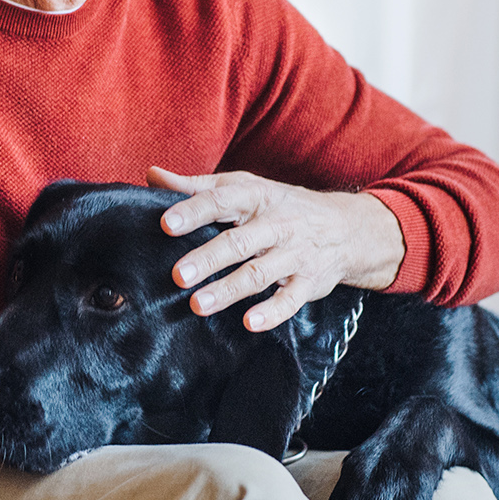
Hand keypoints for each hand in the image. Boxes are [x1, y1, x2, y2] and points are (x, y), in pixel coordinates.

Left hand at [148, 167, 404, 331]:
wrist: (346, 228)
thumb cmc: (280, 206)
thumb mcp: (244, 188)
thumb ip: (197, 187)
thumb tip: (152, 176)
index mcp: (256, 197)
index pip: (221, 200)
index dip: (193, 211)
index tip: (166, 223)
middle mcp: (276, 224)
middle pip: (238, 241)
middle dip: (207, 258)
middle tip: (177, 275)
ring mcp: (294, 254)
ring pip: (259, 273)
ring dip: (229, 289)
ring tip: (198, 305)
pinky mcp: (308, 282)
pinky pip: (290, 299)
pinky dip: (272, 312)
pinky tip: (249, 323)